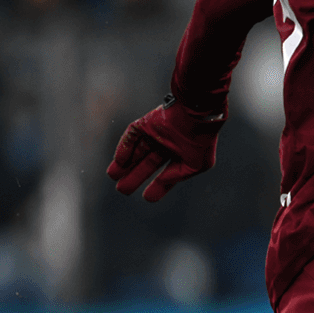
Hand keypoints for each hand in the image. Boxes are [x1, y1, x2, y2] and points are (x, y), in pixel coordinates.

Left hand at [107, 94, 226, 201]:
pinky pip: (132, 135)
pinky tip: (119, 160)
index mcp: (183, 154)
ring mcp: (157, 133)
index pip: (167, 172)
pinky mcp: (147, 123)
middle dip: (135, 176)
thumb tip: (161, 180)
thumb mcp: (196, 165)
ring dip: (124, 163)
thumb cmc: (200, 140)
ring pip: (137, 150)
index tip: (148, 197)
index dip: (158, 185)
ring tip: (113, 176)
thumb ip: (177, 175)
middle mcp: (168, 144)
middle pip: (148, 163)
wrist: (196, 115)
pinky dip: (124, 147)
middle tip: (123, 190)